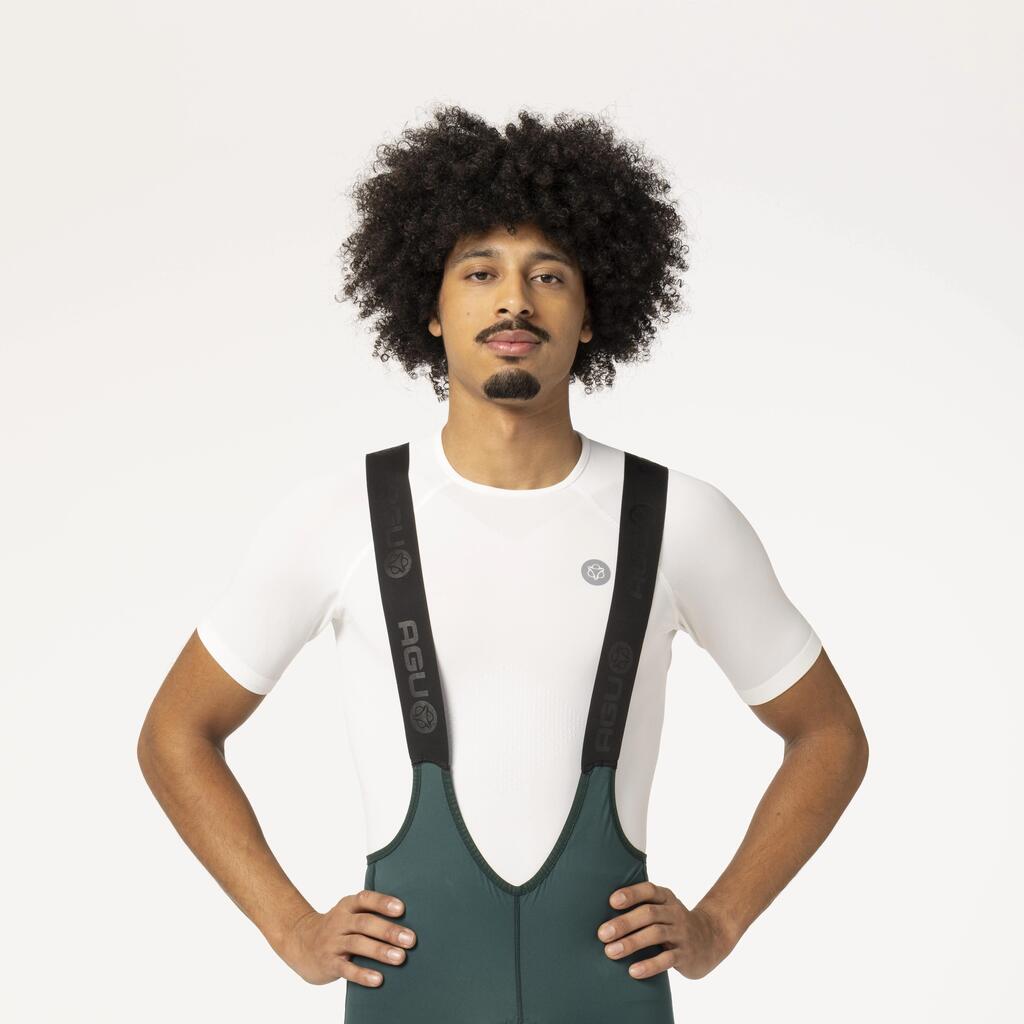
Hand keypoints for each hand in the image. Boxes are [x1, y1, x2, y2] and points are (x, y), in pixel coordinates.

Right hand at [281, 889, 416, 986]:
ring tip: (400, 958)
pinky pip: (346, 968)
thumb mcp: (349, 913)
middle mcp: (339, 921)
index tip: (401, 909)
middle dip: (389, 931)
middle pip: (365, 923)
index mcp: (347, 906)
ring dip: (380, 951)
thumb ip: (371, 913)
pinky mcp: (328, 963)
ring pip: (357, 944)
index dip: (382, 903)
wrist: (301, 942)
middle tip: (411, 939)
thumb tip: (409, 919)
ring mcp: (332, 942)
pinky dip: (362, 973)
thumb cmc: (338, 927)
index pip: (365, 899)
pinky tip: (378, 978)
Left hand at [596, 881, 735, 980]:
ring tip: (610, 952)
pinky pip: (667, 959)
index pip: (649, 890)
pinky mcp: (686, 954)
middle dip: (624, 923)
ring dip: (632, 943)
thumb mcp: (662, 908)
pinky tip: (633, 971)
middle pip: (649, 914)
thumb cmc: (673, 922)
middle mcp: (675, 912)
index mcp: (666, 897)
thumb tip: (599, 911)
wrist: (711, 939)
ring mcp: (682, 933)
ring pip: (656, 935)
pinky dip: (650, 965)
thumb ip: (640, 906)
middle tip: (602, 934)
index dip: (631, 894)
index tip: (612, 901)